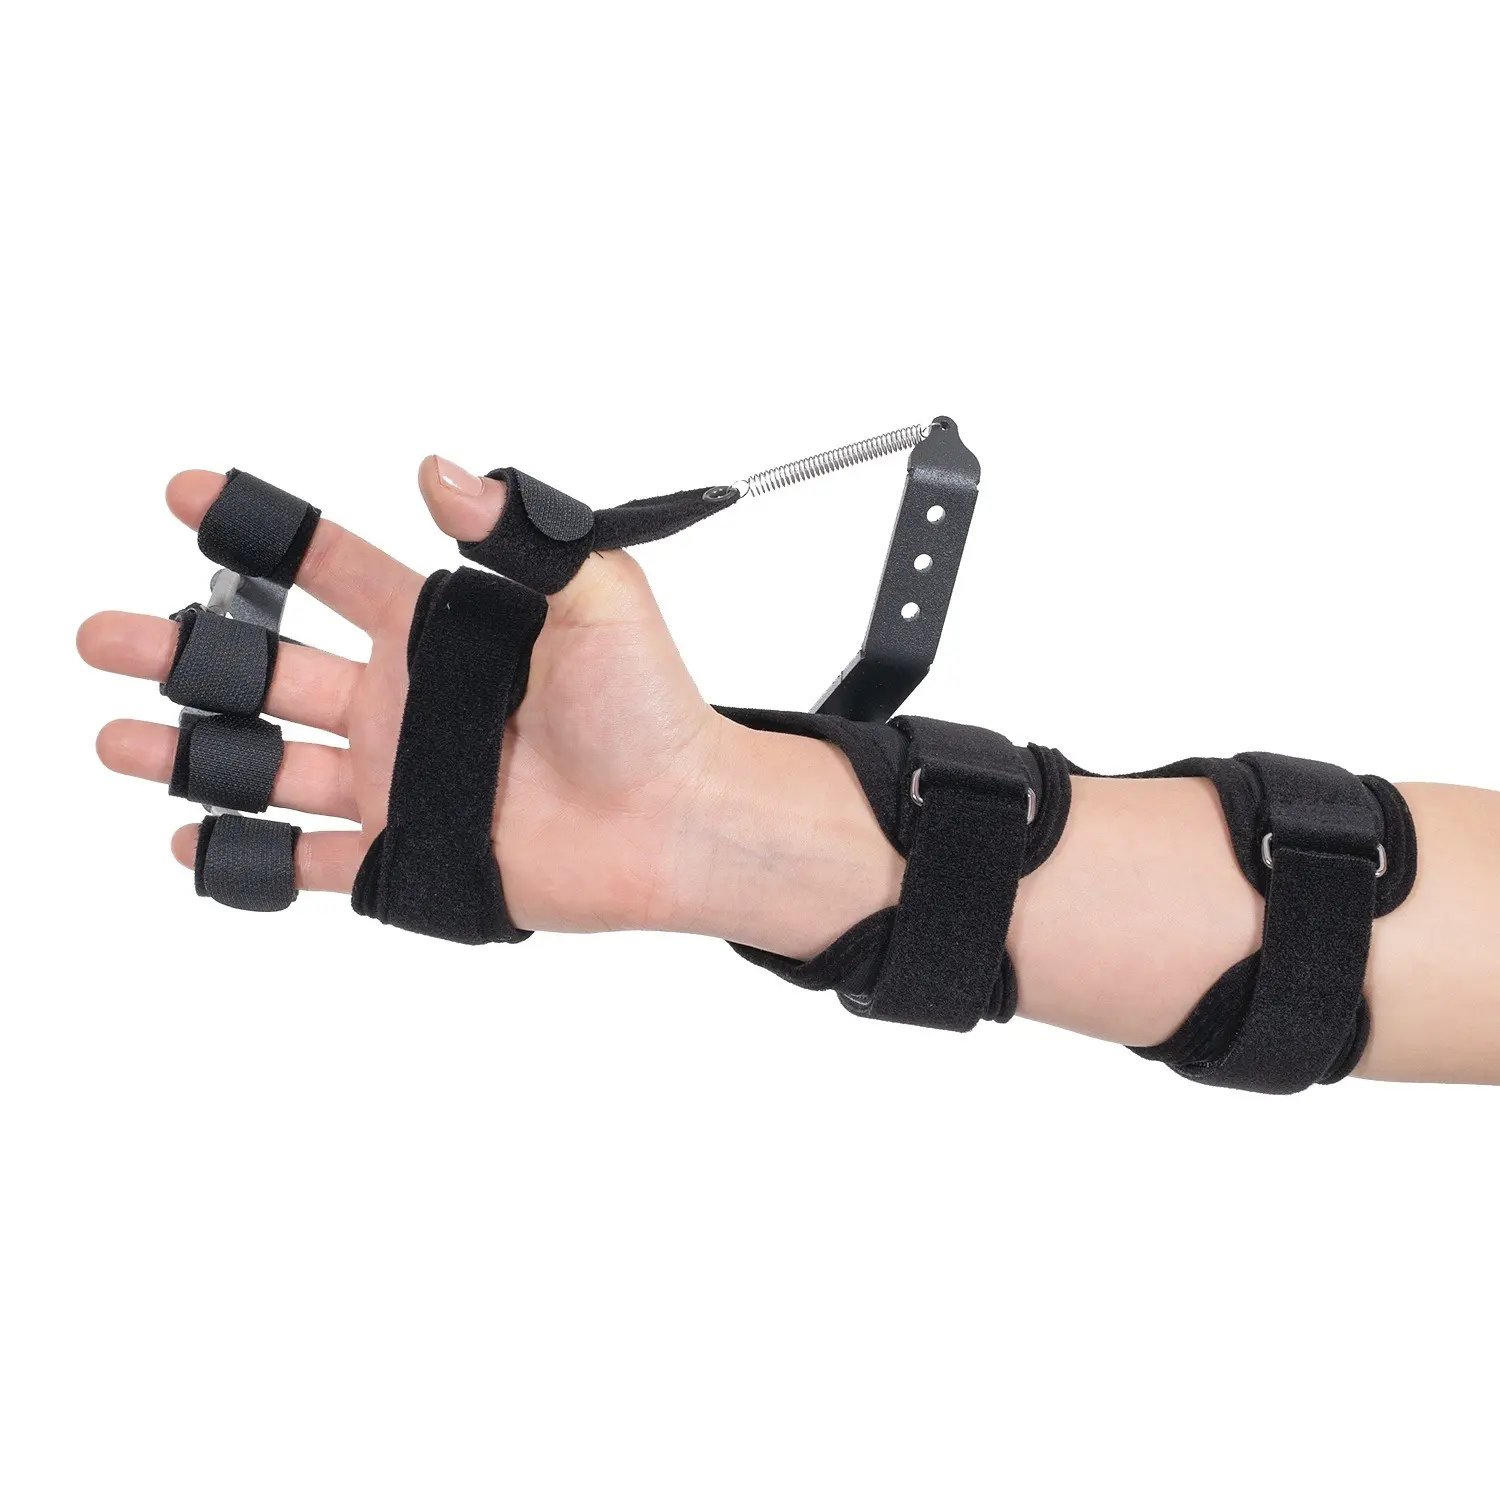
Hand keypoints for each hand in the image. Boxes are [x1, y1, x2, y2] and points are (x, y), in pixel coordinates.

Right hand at [76, 460, 900, 946]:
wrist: (680, 820)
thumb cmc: (653, 707)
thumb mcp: (598, 597)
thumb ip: (521, 533)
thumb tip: (442, 470)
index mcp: (438, 635)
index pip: (331, 570)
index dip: (260, 530)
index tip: (187, 494)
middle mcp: (405, 705)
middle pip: (269, 668)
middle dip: (183, 648)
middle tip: (107, 635)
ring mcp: (400, 780)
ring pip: (268, 762)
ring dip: (187, 749)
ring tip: (116, 737)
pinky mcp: (411, 853)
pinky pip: (308, 858)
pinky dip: (245, 855)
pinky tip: (188, 840)